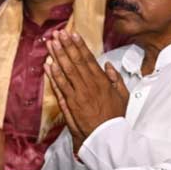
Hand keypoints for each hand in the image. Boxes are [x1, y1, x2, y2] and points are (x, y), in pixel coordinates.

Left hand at [46, 31, 128, 152]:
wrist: (108, 136)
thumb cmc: (116, 117)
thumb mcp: (123, 95)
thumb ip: (116, 79)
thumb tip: (108, 65)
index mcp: (102, 81)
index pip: (88, 59)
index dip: (80, 45)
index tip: (73, 34)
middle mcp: (89, 85)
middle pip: (75, 61)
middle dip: (66, 46)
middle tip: (59, 33)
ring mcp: (79, 94)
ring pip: (66, 71)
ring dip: (57, 56)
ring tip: (51, 43)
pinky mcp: (71, 104)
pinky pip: (60, 87)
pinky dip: (53, 75)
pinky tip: (48, 64)